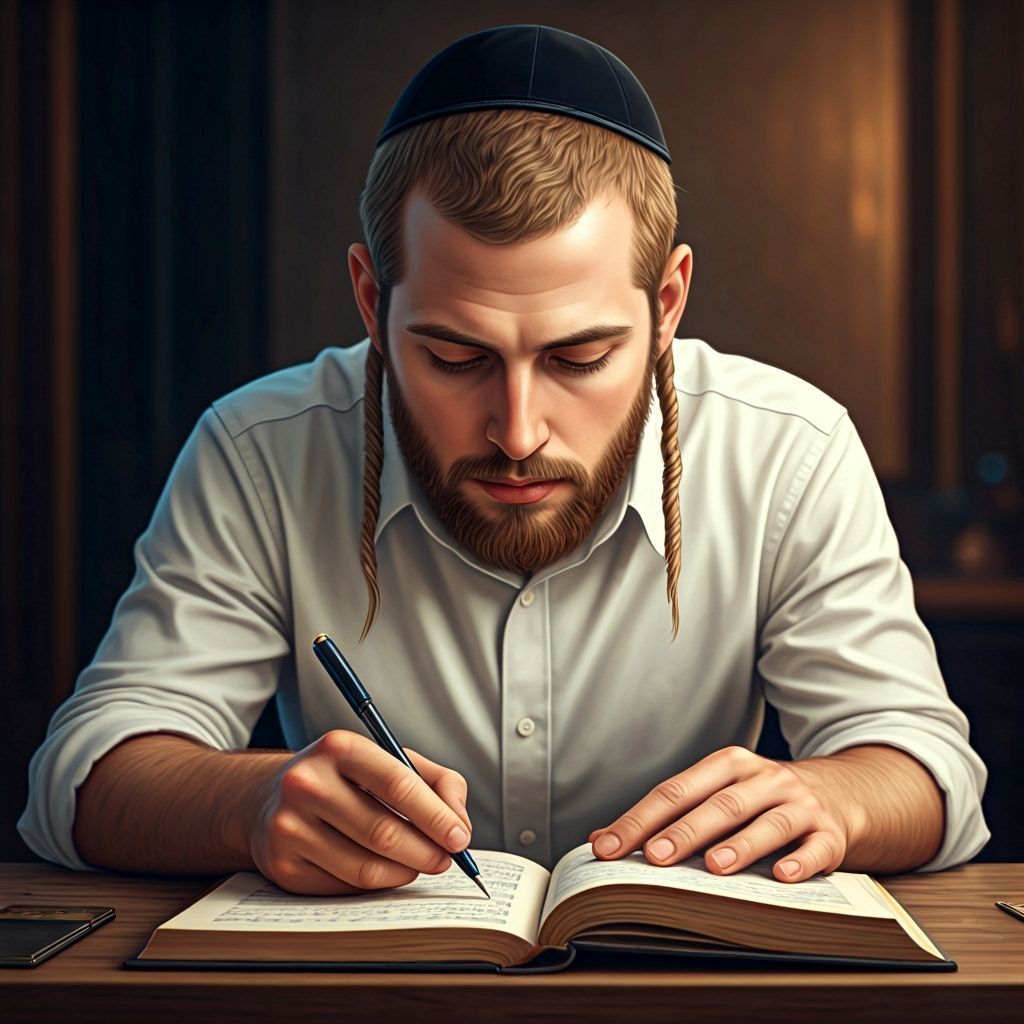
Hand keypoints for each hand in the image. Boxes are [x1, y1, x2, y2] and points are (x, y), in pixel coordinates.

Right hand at [248, 730, 472, 894]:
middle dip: (426, 852)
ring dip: (404, 873)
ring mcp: (289, 827)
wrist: (270, 798)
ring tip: (417, 865)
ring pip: (365, 868)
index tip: (459, 837)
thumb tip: (459, 824)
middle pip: (383, 832)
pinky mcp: (282, 866)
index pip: (398, 784)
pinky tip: (382, 871)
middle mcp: (306, 783)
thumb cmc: (345, 779)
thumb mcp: (389, 760)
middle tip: (446, 860)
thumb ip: (437, 782)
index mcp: (338, 747)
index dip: (436, 816)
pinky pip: (344, 888)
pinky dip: (374, 885)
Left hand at [587, 746, 853, 882]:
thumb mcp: (715, 794)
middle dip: (684, 832)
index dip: (640, 819)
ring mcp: (799, 804)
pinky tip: (782, 876)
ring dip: (740, 845)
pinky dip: (800, 861)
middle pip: (718, 805)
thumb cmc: (759, 800)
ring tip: (714, 867)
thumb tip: (600, 838)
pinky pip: (815, 847)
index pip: (675, 791)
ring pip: (767, 822)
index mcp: (726, 766)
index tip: (608, 847)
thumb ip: (665, 814)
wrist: (838, 792)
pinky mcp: (830, 833)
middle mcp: (762, 779)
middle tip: (655, 857)